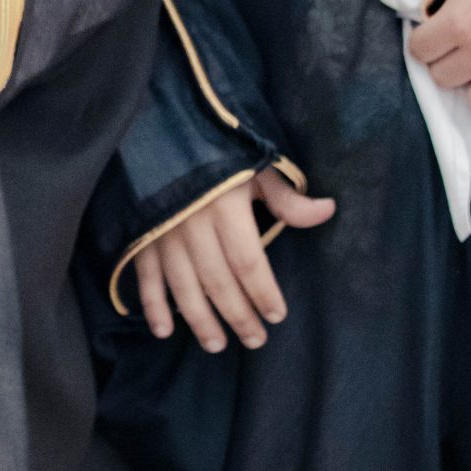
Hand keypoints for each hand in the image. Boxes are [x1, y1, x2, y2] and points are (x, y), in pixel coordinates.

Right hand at [133, 167, 335, 352]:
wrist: (156, 126)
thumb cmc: (214, 147)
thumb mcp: (254, 165)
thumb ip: (287, 197)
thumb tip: (329, 210)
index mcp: (225, 208)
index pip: (248, 262)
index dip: (264, 293)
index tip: (277, 316)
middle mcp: (192, 225)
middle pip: (219, 283)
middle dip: (238, 316)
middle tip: (254, 341)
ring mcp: (163, 233)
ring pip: (184, 288)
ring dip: (200, 320)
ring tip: (216, 344)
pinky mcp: (141, 235)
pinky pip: (146, 277)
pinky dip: (152, 306)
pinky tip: (163, 331)